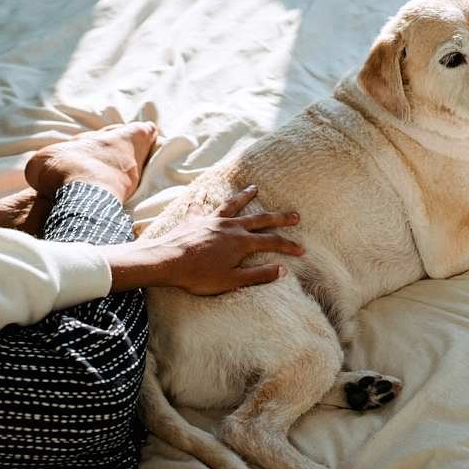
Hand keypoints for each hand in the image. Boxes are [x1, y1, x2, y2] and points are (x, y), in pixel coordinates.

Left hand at [100, 186, 303, 294]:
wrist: (166, 261)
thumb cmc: (198, 275)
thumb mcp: (232, 281)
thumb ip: (258, 275)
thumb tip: (282, 270)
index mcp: (241, 243)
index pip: (272, 242)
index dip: (288, 245)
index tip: (302, 249)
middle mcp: (230, 226)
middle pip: (259, 219)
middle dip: (279, 217)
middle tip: (294, 214)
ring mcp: (211, 220)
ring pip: (233, 205)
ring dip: (245, 196)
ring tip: (255, 188)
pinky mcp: (194, 220)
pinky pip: (200, 206)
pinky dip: (203, 198)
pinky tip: (202, 192)